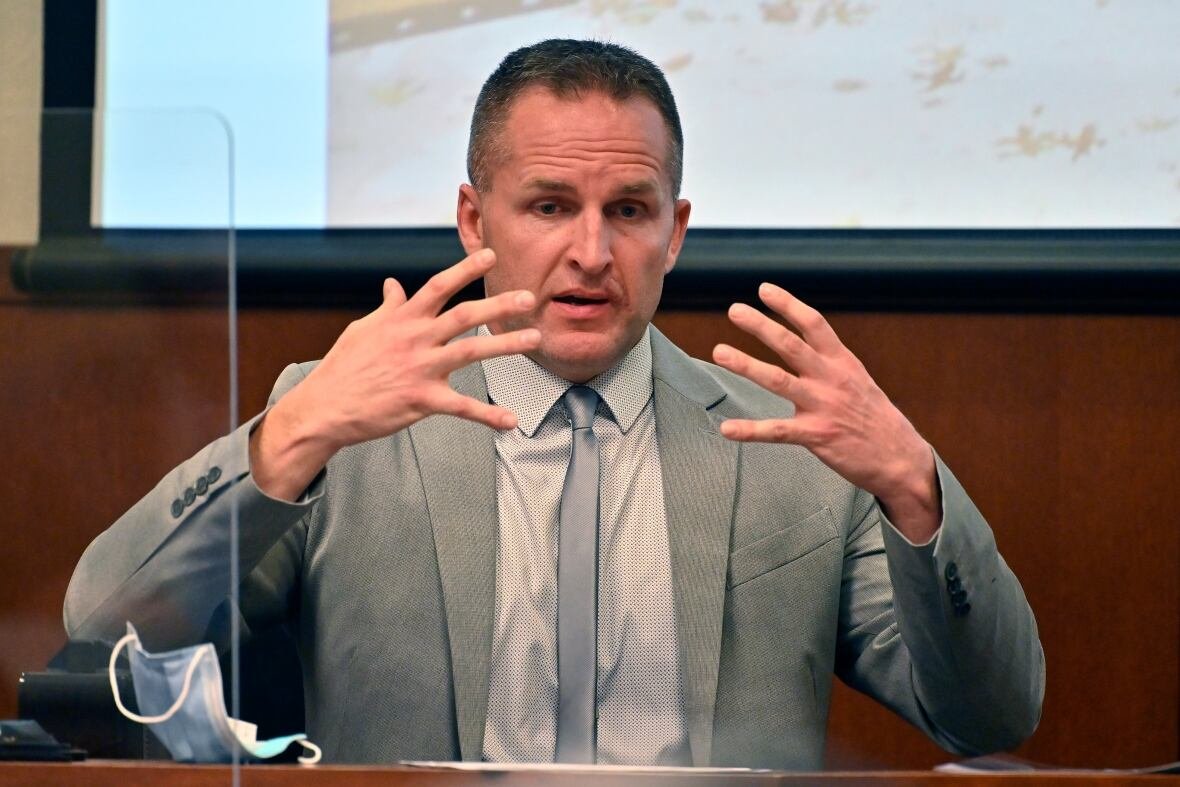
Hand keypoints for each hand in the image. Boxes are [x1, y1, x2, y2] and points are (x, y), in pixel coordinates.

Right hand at [250, 249, 540, 500]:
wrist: (324, 407)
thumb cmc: (343, 367)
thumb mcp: (363, 330)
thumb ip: (387, 308)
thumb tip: (393, 284)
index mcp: (402, 319)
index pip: (439, 286)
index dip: (466, 269)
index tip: (491, 255)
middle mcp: (415, 339)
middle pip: (464, 315)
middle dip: (499, 305)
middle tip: (529, 297)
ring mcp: (420, 368)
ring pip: (471, 352)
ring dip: (506, 345)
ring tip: (535, 339)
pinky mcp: (421, 400)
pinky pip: (462, 407)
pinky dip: (488, 415)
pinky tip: (511, 420)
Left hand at [712, 283, 939, 541]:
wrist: (901, 460)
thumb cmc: (875, 420)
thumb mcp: (858, 381)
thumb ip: (830, 364)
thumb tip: (805, 344)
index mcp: (843, 363)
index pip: (814, 324)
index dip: (789, 304)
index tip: (764, 289)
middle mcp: (832, 379)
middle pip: (791, 345)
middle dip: (761, 325)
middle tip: (734, 309)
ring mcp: (824, 406)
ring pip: (778, 380)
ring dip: (746, 365)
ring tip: (719, 352)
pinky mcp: (817, 436)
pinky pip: (777, 431)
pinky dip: (750, 430)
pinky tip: (727, 429)